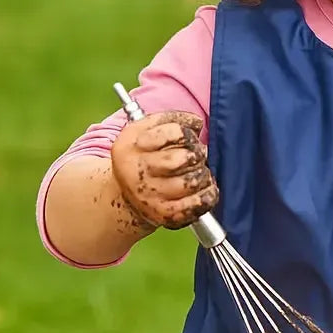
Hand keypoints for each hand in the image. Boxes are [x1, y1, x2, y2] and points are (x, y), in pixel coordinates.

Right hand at [110, 111, 218, 229]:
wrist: (124, 195)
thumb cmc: (143, 156)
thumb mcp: (144, 130)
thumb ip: (170, 120)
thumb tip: (196, 124)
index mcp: (132, 144)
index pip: (174, 132)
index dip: (188, 133)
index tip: (188, 136)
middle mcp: (137, 170)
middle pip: (183, 158)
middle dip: (197, 154)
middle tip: (196, 155)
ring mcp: (150, 194)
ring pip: (193, 181)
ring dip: (204, 175)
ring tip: (198, 172)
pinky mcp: (164, 213)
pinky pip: (197, 203)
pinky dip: (208, 194)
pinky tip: (205, 189)